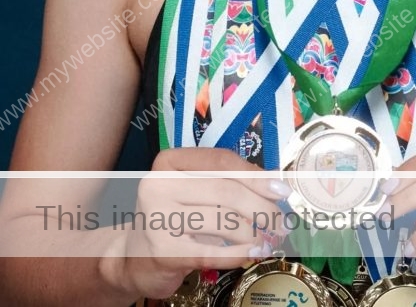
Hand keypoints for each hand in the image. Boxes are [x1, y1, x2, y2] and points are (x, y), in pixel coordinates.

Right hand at [116, 147, 288, 300]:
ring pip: (222, 221)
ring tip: (268, 239)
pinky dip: (238, 253)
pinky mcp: (162, 251)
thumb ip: (226, 181)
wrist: (133, 257)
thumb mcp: (194, 190)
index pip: (221, 162)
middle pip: (225, 191)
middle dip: (261, 207)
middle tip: (280, 222)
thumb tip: (274, 184)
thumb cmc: (174, 217)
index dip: (256, 175)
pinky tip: (253, 254)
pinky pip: (211, 252)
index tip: (281, 190)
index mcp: (169, 161)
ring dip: (253, 233)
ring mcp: (157, 218)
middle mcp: (158, 184)